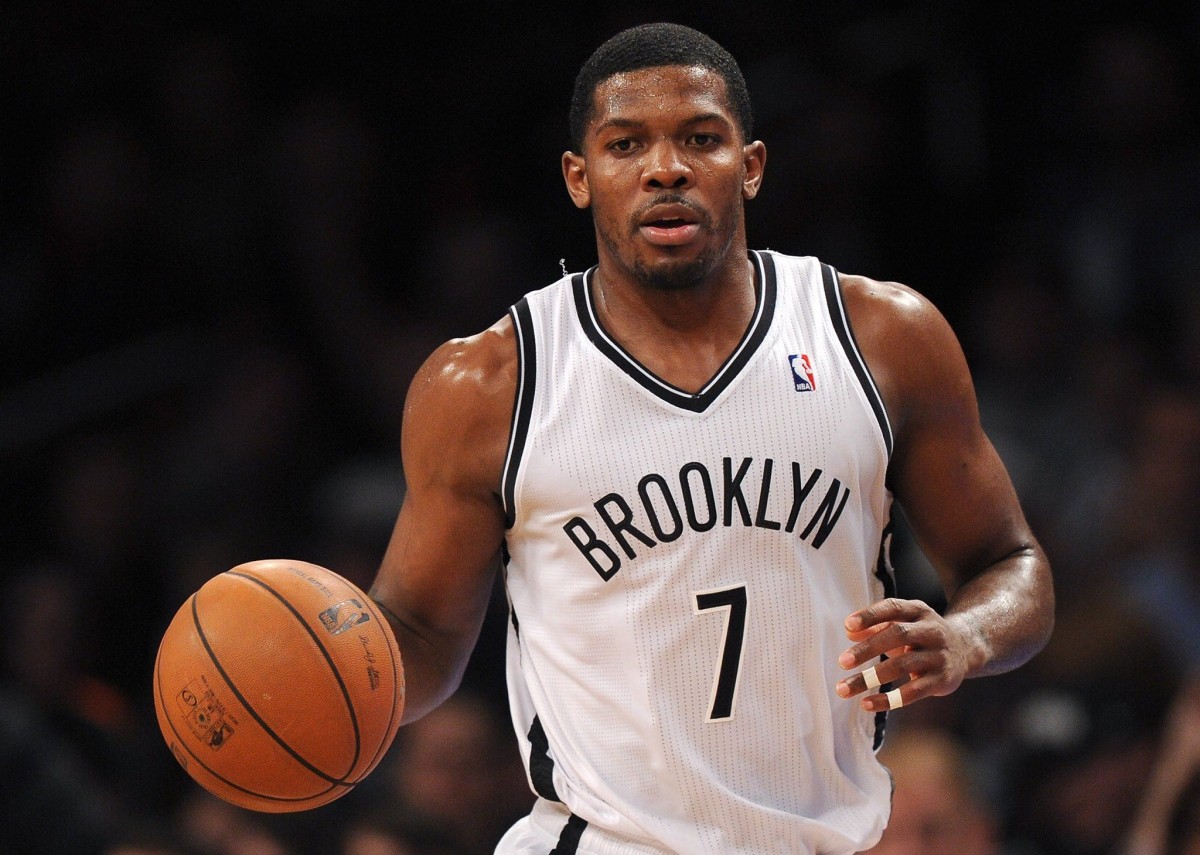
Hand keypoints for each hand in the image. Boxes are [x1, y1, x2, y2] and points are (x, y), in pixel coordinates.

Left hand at [834, 597, 977, 711]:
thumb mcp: (903, 623)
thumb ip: (875, 625)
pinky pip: (913, 691)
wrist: (967, 648)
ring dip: (870, 678)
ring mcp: (939, 655)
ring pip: (902, 666)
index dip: (870, 615)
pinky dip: (888, 699)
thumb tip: (849, 631)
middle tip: (842, 661)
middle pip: (898, 635)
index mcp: (918, 611)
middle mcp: (931, 630)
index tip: (848, 625)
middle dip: (868, 649)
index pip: (893, 608)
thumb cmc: (921, 634)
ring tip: (844, 688)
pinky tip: (867, 704)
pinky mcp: (942, 680)